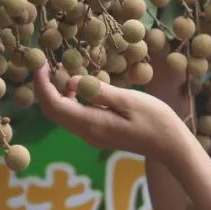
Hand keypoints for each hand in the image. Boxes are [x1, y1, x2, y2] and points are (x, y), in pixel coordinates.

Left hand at [32, 64, 191, 163]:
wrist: (170, 146)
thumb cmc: (155, 120)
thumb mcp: (129, 100)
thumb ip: (98, 91)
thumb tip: (71, 80)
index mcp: (91, 123)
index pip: (54, 104)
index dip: (42, 84)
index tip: (40, 63)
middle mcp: (86, 132)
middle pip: (52, 111)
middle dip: (44, 88)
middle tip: (46, 63)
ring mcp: (92, 135)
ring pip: (62, 114)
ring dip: (57, 92)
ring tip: (63, 69)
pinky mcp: (99, 133)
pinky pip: (75, 115)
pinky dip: (70, 99)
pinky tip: (80, 85)